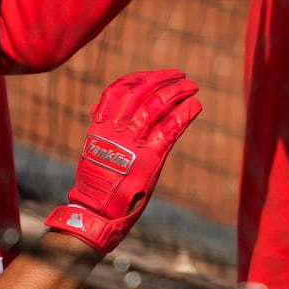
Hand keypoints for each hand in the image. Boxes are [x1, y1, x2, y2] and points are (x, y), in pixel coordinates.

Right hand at [45, 69, 201, 254]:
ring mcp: (133, 143)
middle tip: (181, 76)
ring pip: (157, 105)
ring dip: (178, 92)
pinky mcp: (150, 158)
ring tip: (192, 86)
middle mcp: (116, 130)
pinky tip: (196, 106)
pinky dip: (185, 114)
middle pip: (142, 92)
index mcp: (101, 125)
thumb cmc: (96, 183)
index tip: (155, 75)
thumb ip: (100, 128)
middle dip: (164, 80)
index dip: (140, 77)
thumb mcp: (93, 149)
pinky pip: (170, 128)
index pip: (120, 89)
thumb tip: (97, 109)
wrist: (96, 213)